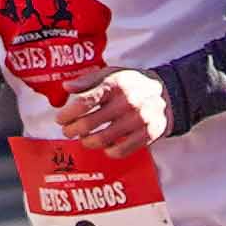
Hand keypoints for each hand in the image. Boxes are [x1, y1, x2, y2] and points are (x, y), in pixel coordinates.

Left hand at [51, 67, 175, 155]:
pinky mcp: (147, 134)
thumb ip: (87, 80)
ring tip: (84, 139)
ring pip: (102, 140)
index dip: (68, 114)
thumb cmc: (131, 85)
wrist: (165, 95)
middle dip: (72, 130)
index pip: (84, 102)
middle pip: (89, 123)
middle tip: (68, 131)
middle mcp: (127, 102)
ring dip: (87, 142)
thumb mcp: (111, 74)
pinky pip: (121, 151)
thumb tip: (66, 87)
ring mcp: (138, 119)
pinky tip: (105, 146)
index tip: (60, 119)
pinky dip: (108, 151)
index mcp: (115, 84)